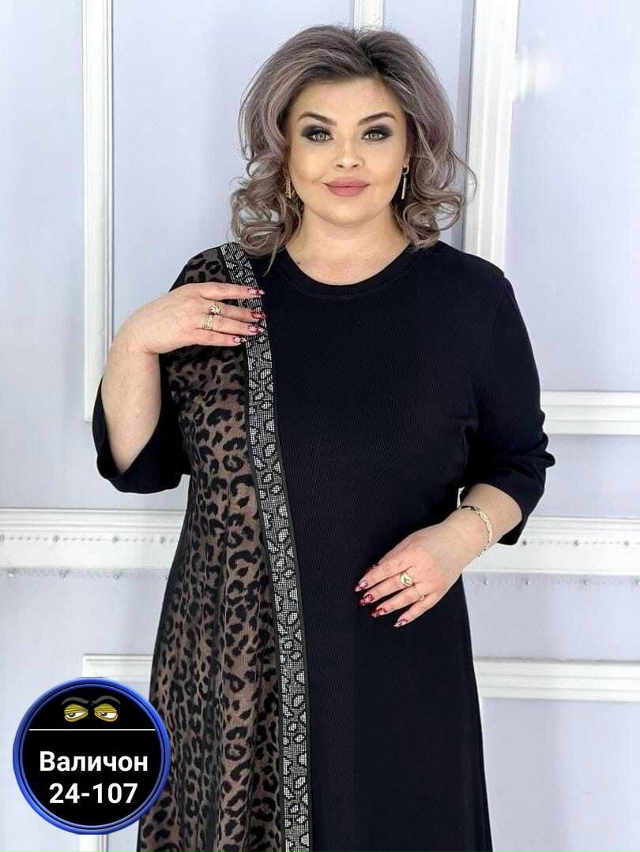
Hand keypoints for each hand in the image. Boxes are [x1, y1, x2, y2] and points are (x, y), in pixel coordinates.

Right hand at [116, 281, 266, 355]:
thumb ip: (197, 297)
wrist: (140, 330)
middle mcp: (193, 302)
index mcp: (192, 290)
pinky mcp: (188, 334)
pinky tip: (239, 341)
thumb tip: (219, 302)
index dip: (241, 290)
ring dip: (241, 327)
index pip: (222, 288)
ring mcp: (191, 318)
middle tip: (261, 316)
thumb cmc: (159, 315)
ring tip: (255, 330)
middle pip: (226, 307)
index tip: (257, 292)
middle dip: (246, 312)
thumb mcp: (178, 298)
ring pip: (223, 322)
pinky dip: (227, 339)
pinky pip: (213, 337)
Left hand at [353, 522, 470, 627]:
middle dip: (377, 592)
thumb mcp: (410, 540)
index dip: (373, 578)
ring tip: (376, 611)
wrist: (459, 541)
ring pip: (407, 598)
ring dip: (390, 606)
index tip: (361, 585)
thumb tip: (375, 569)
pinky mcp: (440, 592)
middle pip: (395, 584)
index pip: (388, 568)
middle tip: (364, 599)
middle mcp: (423, 569)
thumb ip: (392, 555)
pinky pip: (423, 606)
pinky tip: (398, 620)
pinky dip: (411, 615)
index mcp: (414, 554)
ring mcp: (433, 582)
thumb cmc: (433, 538)